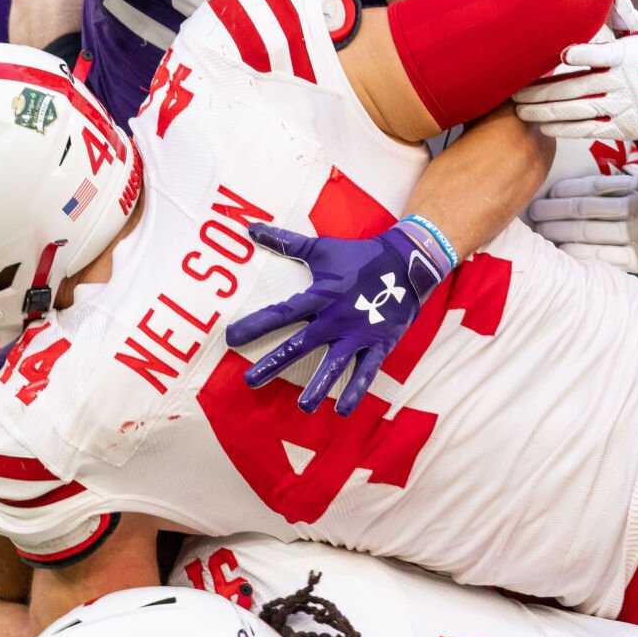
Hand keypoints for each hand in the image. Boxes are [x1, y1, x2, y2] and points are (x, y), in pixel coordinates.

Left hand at [225, 217, 455, 414]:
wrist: (406, 262)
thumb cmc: (358, 256)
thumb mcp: (321, 248)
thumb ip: (284, 241)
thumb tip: (250, 227)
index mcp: (320, 296)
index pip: (282, 313)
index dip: (255, 325)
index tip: (231, 339)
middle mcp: (336, 318)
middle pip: (300, 344)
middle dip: (274, 363)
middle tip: (250, 381)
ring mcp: (359, 333)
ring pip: (334, 364)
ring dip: (318, 386)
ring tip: (303, 407)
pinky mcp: (379, 344)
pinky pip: (366, 371)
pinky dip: (356, 390)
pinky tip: (342, 409)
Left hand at [513, 0, 637, 143]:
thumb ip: (622, 11)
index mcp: (626, 56)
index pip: (602, 55)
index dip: (583, 54)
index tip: (562, 53)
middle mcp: (622, 83)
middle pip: (578, 87)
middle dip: (543, 91)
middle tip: (516, 91)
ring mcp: (621, 107)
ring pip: (578, 110)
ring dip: (547, 111)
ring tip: (521, 110)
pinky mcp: (620, 128)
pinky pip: (588, 130)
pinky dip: (565, 129)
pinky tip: (543, 125)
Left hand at [528, 167, 637, 283]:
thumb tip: (615, 175)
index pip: (596, 188)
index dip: (568, 190)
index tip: (549, 192)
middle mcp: (634, 212)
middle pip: (585, 211)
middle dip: (556, 212)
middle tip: (533, 212)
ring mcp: (636, 238)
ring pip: (590, 233)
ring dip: (561, 232)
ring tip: (541, 232)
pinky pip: (605, 259)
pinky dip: (582, 255)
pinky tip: (563, 253)